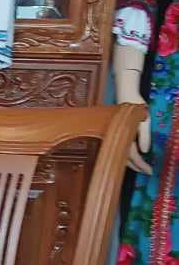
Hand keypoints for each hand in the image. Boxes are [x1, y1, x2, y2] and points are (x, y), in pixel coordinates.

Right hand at [114, 53, 149, 173]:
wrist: (125, 93)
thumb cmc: (135, 104)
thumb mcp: (144, 120)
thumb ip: (144, 136)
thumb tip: (145, 151)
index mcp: (125, 135)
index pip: (133, 155)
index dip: (141, 165)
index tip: (149, 171)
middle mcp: (118, 137)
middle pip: (125, 158)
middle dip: (136, 166)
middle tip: (146, 171)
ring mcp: (115, 135)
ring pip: (122, 154)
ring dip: (131, 162)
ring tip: (141, 166)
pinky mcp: (115, 133)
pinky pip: (120, 147)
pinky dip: (127, 155)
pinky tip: (133, 156)